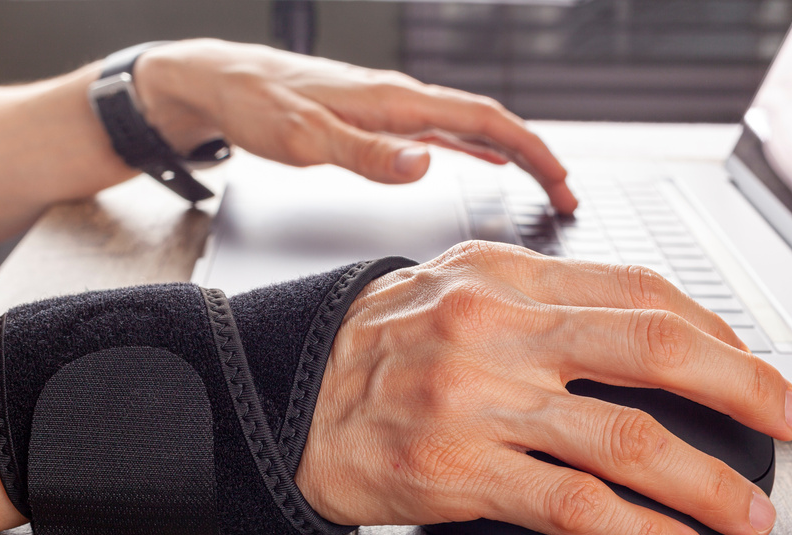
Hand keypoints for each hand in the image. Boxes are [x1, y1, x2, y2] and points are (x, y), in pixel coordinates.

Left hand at [133, 40, 577, 213]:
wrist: (224, 82)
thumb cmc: (259, 106)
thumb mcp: (307, 139)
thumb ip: (366, 154)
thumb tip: (425, 165)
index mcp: (395, 101)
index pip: (484, 120)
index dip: (530, 150)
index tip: (561, 180)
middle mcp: (403, 99)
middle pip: (490, 122)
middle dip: (536, 156)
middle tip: (567, 194)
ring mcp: (395, 108)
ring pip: (472, 127)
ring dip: (512, 154)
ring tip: (544, 183)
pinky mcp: (381, 119)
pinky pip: (444, 133)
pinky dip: (477, 149)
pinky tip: (485, 162)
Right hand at [296, 242, 791, 534]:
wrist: (283, 397)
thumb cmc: (376, 346)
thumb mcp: (456, 287)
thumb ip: (544, 296)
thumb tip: (644, 323)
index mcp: (506, 276)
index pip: (638, 290)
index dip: (714, 330)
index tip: (753, 363)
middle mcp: (498, 329)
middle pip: (652, 348)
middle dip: (741, 387)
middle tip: (790, 418)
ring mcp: (480, 401)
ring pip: (626, 439)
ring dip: (706, 481)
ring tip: (748, 513)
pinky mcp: (459, 471)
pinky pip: (572, 504)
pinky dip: (638, 532)